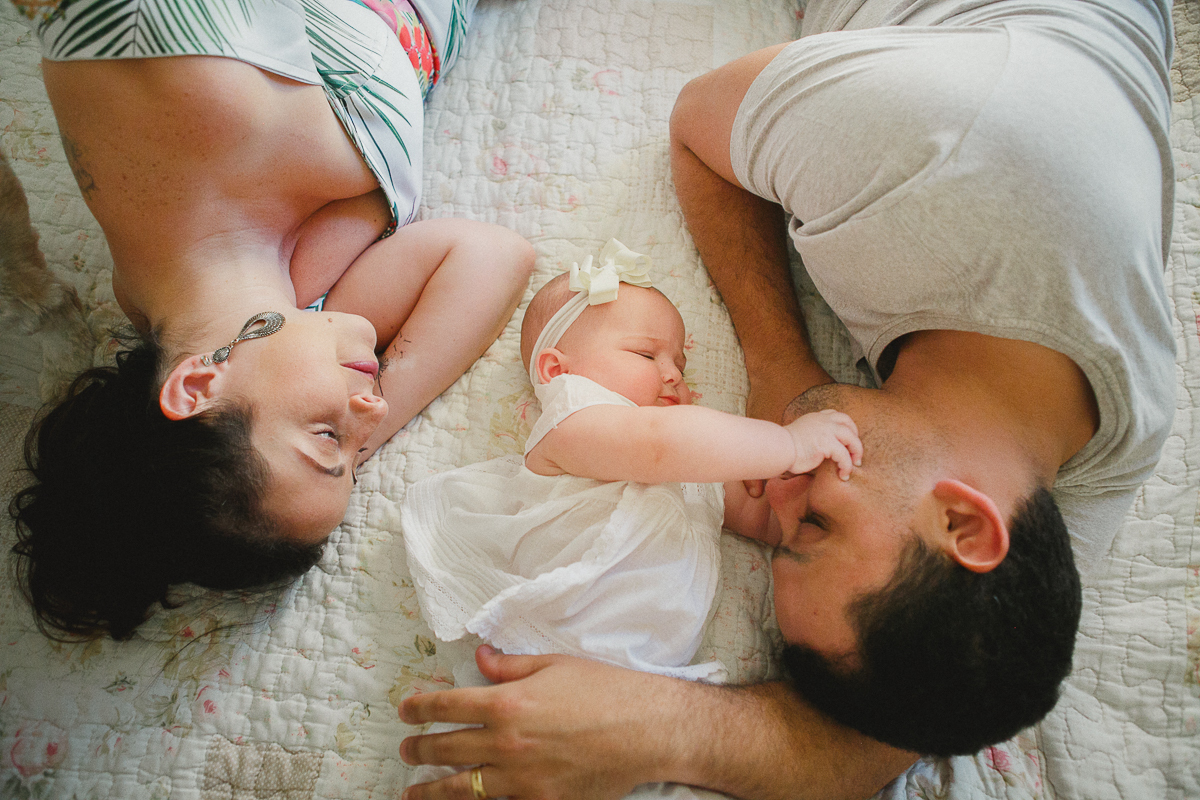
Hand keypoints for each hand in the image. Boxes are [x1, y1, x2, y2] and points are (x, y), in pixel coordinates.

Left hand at [399, 646, 676, 799]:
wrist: (646, 730)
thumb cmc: (604, 690)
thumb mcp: (554, 664)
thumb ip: (510, 666)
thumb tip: (481, 659)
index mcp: (507, 702)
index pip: (446, 706)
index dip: (419, 708)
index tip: (406, 711)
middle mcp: (506, 743)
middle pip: (445, 749)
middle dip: (418, 748)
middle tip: (405, 748)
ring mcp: (521, 778)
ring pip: (461, 788)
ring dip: (431, 790)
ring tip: (413, 791)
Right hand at [785, 409, 861, 479]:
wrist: (777, 449)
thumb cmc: (784, 447)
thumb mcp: (800, 434)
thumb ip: (812, 435)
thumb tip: (819, 449)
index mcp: (816, 417)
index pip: (837, 416)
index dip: (847, 427)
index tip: (849, 440)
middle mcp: (823, 421)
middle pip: (849, 425)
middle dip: (856, 441)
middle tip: (856, 456)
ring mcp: (826, 431)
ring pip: (852, 439)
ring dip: (856, 453)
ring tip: (854, 465)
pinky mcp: (827, 444)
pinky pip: (844, 456)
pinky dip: (847, 466)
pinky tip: (843, 475)